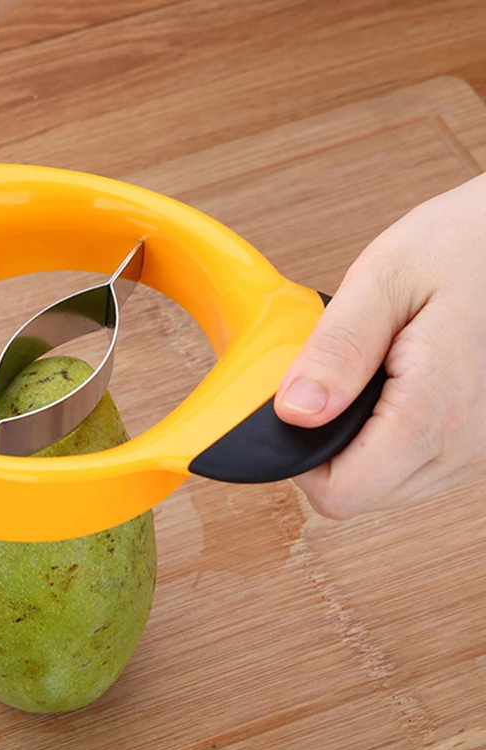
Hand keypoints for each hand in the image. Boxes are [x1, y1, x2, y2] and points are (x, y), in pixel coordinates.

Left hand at [275, 173, 485, 518]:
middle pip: (360, 492)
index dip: (299, 458)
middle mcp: (465, 445)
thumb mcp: (386, 280)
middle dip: (327, 444)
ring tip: (372, 375)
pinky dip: (390, 435)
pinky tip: (396, 386)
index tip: (295, 407)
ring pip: (386, 484)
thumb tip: (293, 412)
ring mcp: (477, 449)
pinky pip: (414, 464)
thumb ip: (336, 351)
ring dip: (360, 440)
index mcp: (436, 410)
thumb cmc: (464, 245)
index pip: (341, 492)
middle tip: (335, 380)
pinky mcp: (479, 442)